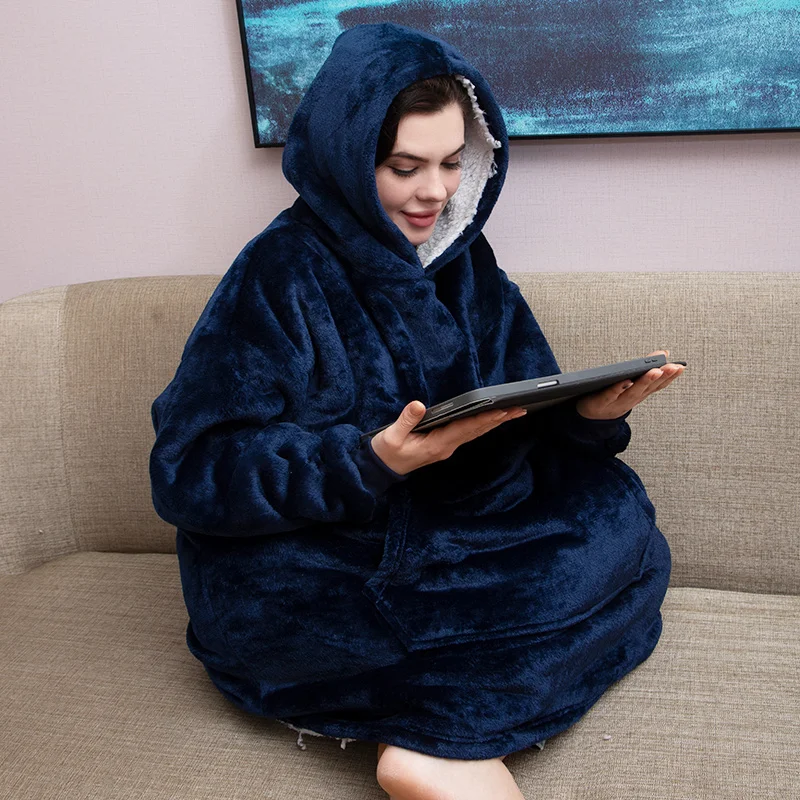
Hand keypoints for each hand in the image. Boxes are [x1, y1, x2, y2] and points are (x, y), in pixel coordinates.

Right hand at [370, 400, 527, 475]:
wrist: (381, 470)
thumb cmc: (386, 452)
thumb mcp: (391, 436)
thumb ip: (406, 420)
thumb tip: (419, 405)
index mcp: (436, 444)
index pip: (464, 429)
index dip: (483, 419)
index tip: (500, 411)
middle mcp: (445, 447)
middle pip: (475, 431)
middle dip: (497, 420)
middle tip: (518, 409)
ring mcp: (445, 448)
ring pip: (474, 433)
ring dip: (493, 423)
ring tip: (511, 412)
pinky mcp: (443, 445)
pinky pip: (467, 434)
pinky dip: (481, 425)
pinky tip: (490, 420)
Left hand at [574, 349, 685, 420]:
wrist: (588, 416)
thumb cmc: (612, 394)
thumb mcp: (631, 383)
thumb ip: (645, 368)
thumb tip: (664, 353)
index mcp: (639, 394)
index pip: (658, 385)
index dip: (670, 377)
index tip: (681, 367)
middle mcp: (631, 399)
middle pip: (648, 388)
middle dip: (661, 376)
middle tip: (672, 366)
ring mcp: (617, 402)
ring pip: (632, 392)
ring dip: (645, 381)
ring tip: (655, 370)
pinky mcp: (601, 402)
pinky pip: (610, 395)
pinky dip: (618, 388)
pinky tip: (624, 380)